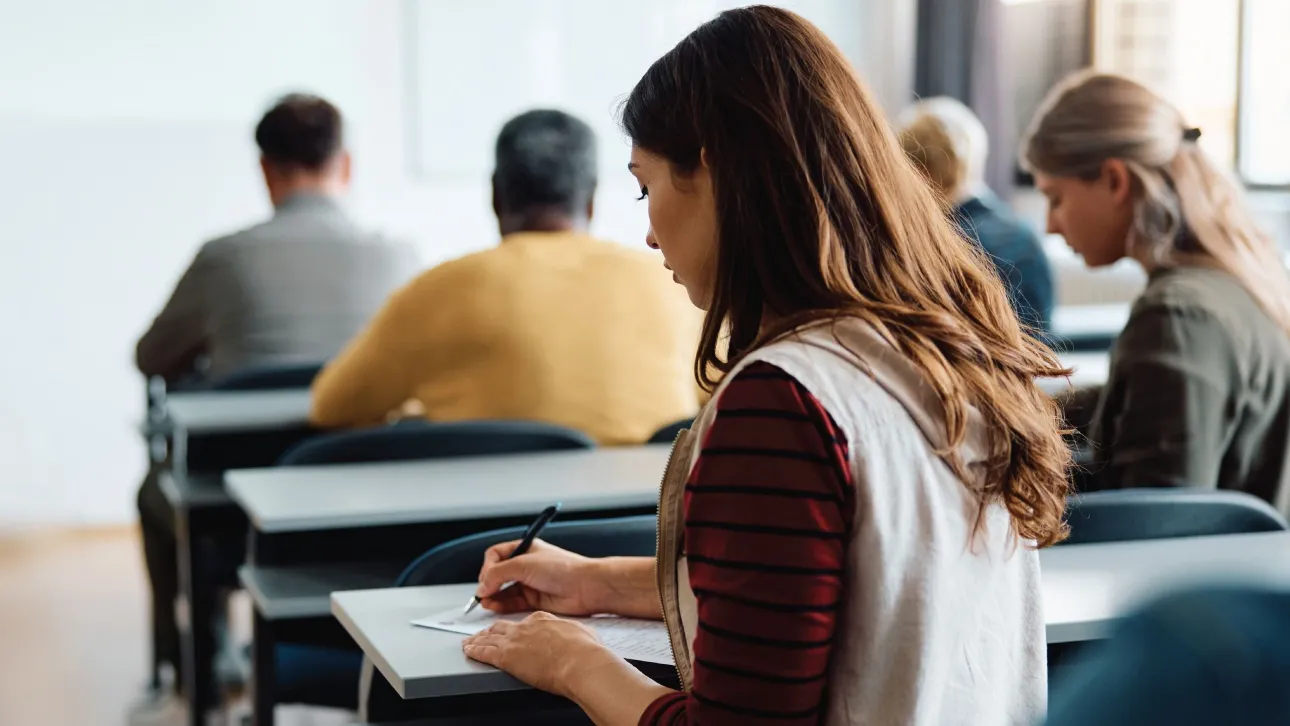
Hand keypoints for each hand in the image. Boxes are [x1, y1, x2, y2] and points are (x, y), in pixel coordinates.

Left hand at [462, 612, 616, 696]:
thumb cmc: (585, 650)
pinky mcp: (506, 657)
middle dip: (491, 630)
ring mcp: (514, 641)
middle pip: (502, 627)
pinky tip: (469, 650)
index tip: (515, 632)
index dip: (516, 627)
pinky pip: (484, 652)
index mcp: (543, 619)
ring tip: (470, 641)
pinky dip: (474, 650)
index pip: (524, 622)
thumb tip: (577, 636)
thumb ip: (572, 632)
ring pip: (489, 638)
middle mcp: (526, 627)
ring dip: (478, 639)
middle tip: (484, 633)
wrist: (580, 661)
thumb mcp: (582, 632)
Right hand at [476, 539, 602, 615]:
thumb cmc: (563, 568)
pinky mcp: (534, 600)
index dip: (487, 566)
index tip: (486, 578)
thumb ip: (498, 574)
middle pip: (498, 574)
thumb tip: (482, 586)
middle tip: (483, 593)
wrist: (586, 587)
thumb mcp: (524, 564)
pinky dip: (502, 605)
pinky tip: (494, 607)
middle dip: (488, 583)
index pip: (496, 555)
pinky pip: (512, 602)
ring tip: (486, 602)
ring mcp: (530, 583)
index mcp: (525, 549)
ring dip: (493, 596)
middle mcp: (526, 565)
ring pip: (504, 590)